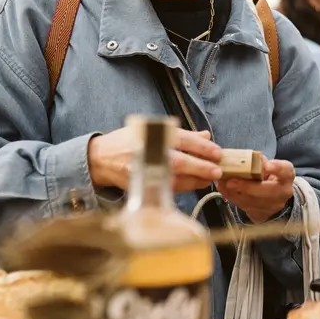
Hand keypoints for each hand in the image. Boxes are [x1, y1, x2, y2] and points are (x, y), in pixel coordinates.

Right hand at [88, 128, 222, 192]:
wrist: (101, 159)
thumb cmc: (131, 142)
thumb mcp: (154, 130)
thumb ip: (182, 135)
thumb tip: (206, 136)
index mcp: (153, 134)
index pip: (183, 140)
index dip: (202, 147)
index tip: (217, 153)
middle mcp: (148, 151)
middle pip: (179, 162)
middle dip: (201, 167)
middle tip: (217, 171)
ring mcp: (143, 170)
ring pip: (173, 179)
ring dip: (194, 180)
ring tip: (208, 179)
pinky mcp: (140, 184)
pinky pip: (165, 188)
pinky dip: (181, 187)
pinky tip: (193, 184)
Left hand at [217, 157, 294, 222]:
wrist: (273, 199)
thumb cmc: (269, 177)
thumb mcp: (268, 166)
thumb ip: (258, 162)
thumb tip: (243, 159)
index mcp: (286, 176)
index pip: (285, 171)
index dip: (276, 168)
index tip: (266, 165)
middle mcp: (283, 192)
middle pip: (268, 191)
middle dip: (248, 187)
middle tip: (231, 181)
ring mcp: (272, 206)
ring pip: (253, 201)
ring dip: (234, 192)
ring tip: (222, 182)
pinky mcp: (260, 214)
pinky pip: (243, 206)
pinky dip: (230, 196)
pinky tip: (222, 187)